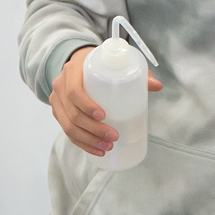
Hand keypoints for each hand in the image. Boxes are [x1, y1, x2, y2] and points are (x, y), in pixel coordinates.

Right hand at [49, 45, 163, 155]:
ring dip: (88, 140)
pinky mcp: (58, 112)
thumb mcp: (116, 65)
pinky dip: (82, 143)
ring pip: (68, 126)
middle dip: (93, 129)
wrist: (80, 63)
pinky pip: (66, 131)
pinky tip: (96, 150)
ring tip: (108, 147)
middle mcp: (60, 86)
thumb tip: (157, 86)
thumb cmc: (101, 65)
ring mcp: (57, 100)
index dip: (87, 106)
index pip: (74, 91)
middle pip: (73, 113)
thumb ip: (137, 73)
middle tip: (113, 137)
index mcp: (73, 70)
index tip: (104, 116)